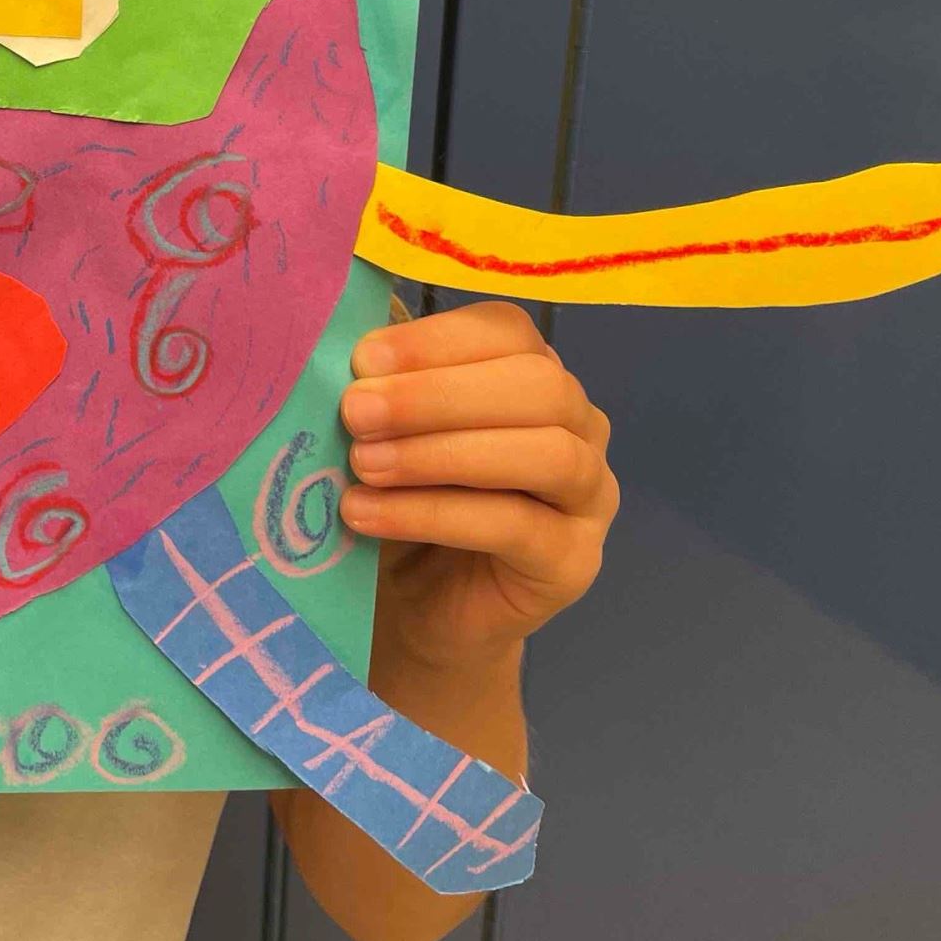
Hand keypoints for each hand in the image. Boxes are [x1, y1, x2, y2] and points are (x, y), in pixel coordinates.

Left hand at [339, 302, 615, 674]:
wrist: (416, 609)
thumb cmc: (402, 499)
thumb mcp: (385, 432)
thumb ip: (384, 388)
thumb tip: (351, 352)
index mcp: (535, 374)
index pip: (509, 331)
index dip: (436, 340)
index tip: (362, 360)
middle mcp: (580, 426)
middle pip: (539, 385)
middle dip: (437, 394)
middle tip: (355, 412)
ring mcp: (589, 496)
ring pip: (544, 453)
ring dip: (442, 453)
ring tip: (363, 464)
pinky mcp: (572, 561)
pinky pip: (515, 526)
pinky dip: (433, 514)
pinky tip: (367, 514)